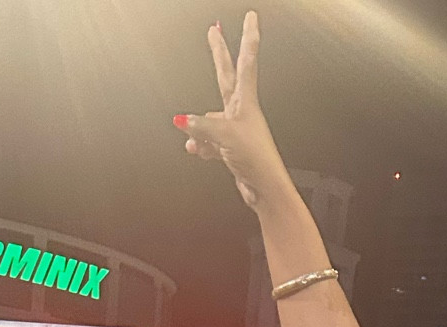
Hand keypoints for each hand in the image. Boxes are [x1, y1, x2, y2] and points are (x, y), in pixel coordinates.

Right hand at [176, 13, 283, 211]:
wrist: (265, 189)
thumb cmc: (255, 159)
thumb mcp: (225, 136)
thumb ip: (201, 126)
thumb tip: (182, 121)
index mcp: (245, 101)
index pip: (246, 61)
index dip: (248, 38)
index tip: (251, 17)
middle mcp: (240, 110)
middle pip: (226, 73)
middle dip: (219, 52)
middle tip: (214, 30)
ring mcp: (235, 127)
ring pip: (209, 116)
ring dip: (199, 128)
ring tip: (197, 142)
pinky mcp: (230, 146)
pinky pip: (208, 139)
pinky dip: (201, 145)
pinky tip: (196, 150)